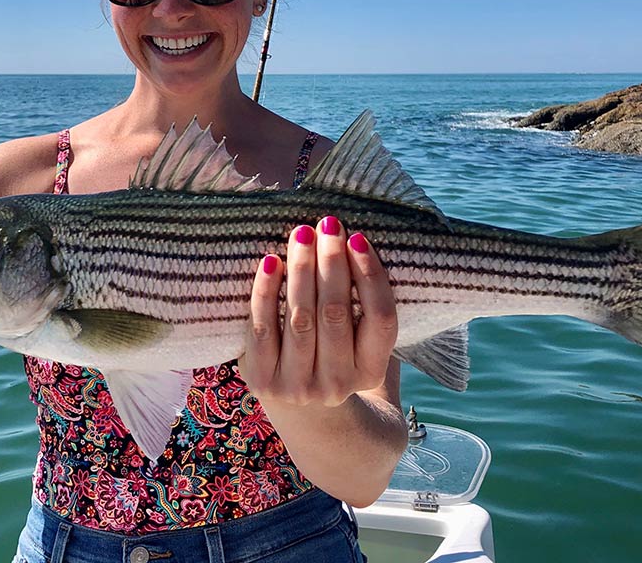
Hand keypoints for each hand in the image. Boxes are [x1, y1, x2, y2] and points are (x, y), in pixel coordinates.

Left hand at [240, 217, 398, 407]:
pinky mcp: (261, 379)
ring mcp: (297, 385)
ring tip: (302, 233)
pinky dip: (266, 291)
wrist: (304, 416)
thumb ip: (370, 309)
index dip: (371, 276)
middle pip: (336, 313)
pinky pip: (263, 328)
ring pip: (300, 317)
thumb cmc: (339, 360)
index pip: (380, 319)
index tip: (359, 238)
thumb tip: (362, 243)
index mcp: (371, 371)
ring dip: (301, 269)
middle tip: (328, 225)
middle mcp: (337, 384)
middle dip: (332, 262)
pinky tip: (270, 261)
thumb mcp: (365, 348)